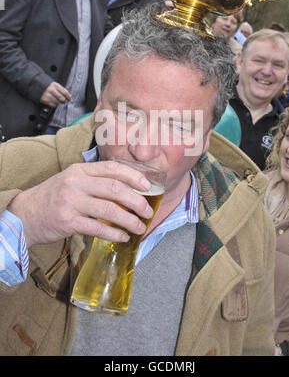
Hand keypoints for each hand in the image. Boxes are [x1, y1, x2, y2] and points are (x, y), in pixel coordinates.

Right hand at [8, 160, 153, 247]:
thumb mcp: (71, 180)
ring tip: (140, 227)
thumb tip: (127, 189)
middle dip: (137, 201)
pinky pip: (98, 228)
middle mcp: (76, 182)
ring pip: (110, 209)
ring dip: (129, 220)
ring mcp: (71, 202)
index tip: (148, 187)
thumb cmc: (53, 197)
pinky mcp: (67, 221)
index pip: (112, 168)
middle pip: (115, 188)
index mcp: (80, 170)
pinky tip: (122, 237)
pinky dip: (114, 233)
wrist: (24, 214)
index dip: (134, 176)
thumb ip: (94, 180)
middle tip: (147, 212)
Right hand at [40, 82, 71, 107]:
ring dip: (59, 103)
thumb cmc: (49, 87)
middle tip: (63, 101)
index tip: (70, 99)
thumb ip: (62, 90)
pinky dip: (55, 104)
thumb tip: (69, 96)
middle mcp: (52, 90)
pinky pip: (53, 105)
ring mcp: (48, 95)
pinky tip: (53, 102)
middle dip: (64, 101)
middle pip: (62, 98)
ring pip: (58, 102)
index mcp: (56, 85)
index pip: (65, 92)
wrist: (38, 86)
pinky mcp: (45, 100)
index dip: (68, 97)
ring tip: (57, 101)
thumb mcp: (56, 86)